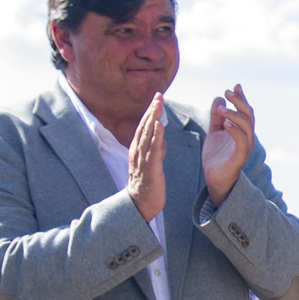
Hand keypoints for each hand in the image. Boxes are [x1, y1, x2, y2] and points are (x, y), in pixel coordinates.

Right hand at [127, 93, 166, 221]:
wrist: (140, 204)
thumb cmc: (147, 184)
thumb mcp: (153, 164)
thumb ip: (156, 151)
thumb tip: (161, 139)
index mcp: (138, 150)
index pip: (144, 127)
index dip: (150, 112)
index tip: (156, 99)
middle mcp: (137, 151)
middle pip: (144, 127)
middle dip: (151, 110)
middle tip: (158, 95)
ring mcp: (142, 159)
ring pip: (147, 134)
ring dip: (152, 118)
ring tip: (158, 104)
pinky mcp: (150, 168)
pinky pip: (152, 149)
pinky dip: (155, 136)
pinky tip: (159, 125)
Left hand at [202, 85, 255, 206]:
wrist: (215, 177)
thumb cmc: (216, 155)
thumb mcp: (214, 131)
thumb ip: (217, 117)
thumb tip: (219, 98)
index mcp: (242, 130)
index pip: (245, 111)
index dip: (242, 98)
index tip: (235, 87)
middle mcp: (247, 137)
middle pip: (249, 115)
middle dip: (239, 102)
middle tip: (227, 92)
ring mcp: (244, 147)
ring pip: (247, 126)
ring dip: (235, 115)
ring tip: (221, 109)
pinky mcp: (239, 156)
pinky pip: (242, 141)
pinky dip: (235, 131)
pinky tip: (225, 124)